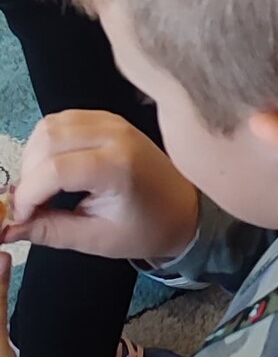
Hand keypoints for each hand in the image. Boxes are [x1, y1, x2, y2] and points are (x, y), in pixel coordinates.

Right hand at [8, 113, 199, 266]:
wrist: (182, 209)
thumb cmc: (146, 228)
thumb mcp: (95, 239)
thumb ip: (49, 231)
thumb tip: (8, 228)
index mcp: (118, 166)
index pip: (56, 169)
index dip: (29, 194)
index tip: (19, 217)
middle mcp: (114, 134)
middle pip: (48, 140)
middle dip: (28, 175)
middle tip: (28, 206)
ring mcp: (111, 121)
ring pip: (51, 125)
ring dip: (34, 156)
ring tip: (40, 190)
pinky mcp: (107, 118)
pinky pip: (64, 120)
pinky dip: (47, 143)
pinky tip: (52, 170)